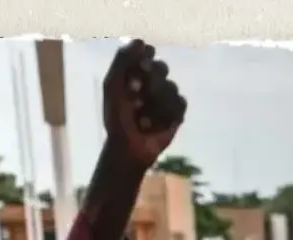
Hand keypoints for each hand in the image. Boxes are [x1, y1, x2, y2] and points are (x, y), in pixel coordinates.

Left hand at [100, 40, 187, 168]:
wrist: (128, 147)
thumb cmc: (116, 117)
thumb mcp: (112, 85)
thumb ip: (122, 61)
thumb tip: (141, 40)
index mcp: (135, 72)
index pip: (146, 53)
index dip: (142, 61)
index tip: (134, 72)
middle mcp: (152, 81)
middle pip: (162, 67)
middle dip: (148, 83)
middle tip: (134, 96)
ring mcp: (166, 97)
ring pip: (171, 87)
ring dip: (153, 104)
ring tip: (141, 119)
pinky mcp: (177, 113)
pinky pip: (180, 103)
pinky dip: (166, 115)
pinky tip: (154, 126)